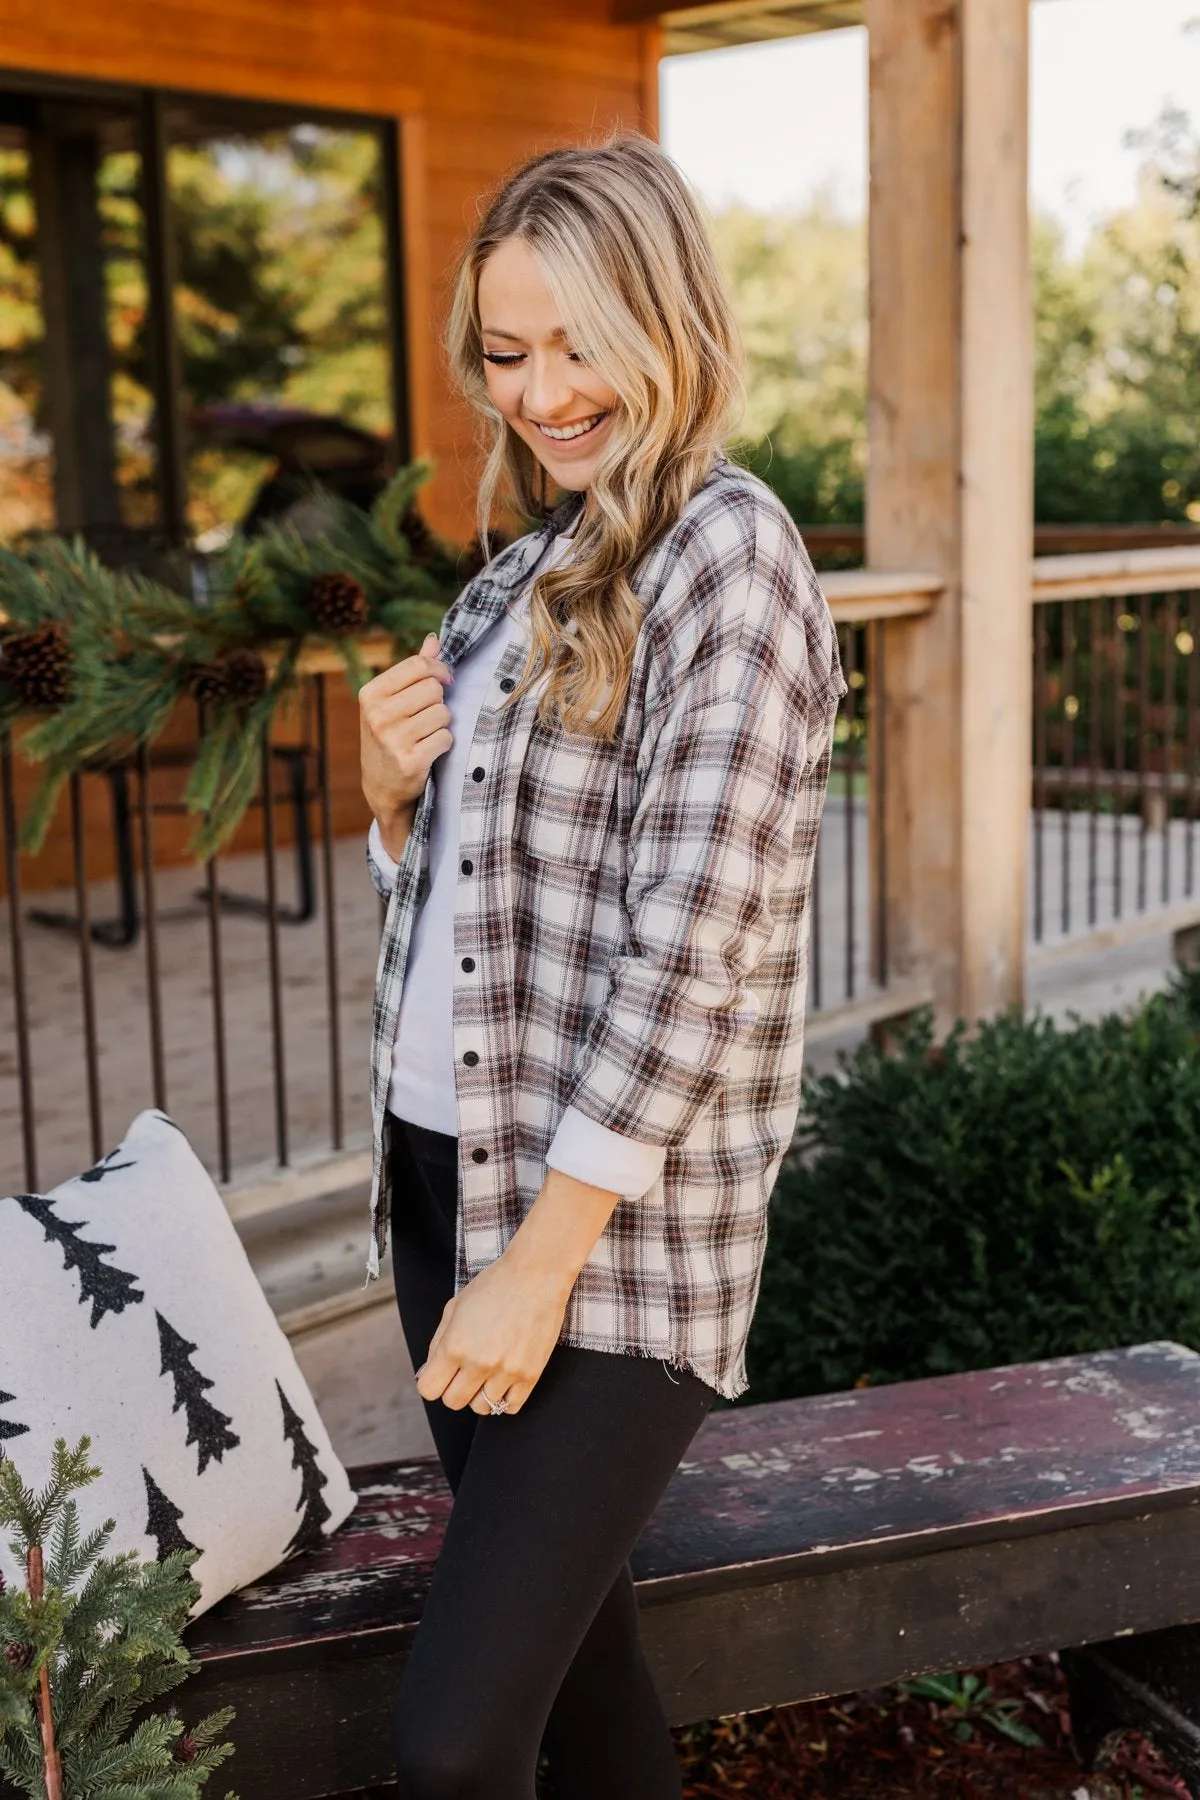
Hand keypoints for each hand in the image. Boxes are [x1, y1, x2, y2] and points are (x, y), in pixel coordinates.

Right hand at [360, 632, 452, 858]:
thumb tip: (435, 640)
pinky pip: (445, 737)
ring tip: (425, 735)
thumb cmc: (390, 735)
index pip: (418, 666)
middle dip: (438, 702)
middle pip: (434, 689)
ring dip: (442, 724)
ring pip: (443, 713)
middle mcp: (377, 715)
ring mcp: (392, 738)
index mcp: (370, 694)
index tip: (445, 681)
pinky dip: (443, 744)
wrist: (381, 786)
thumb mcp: (392, 701)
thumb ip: (414, 670)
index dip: (439, 670)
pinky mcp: (409, 760)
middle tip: (426, 718)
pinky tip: (429, 751)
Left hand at [414, 1168, 623, 1416]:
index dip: (433, 1382)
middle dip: (455, 1388)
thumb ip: (437, 1343)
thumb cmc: (493, 1286)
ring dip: (481, 1393)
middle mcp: (478, 1363)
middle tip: (466, 1370)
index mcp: (454, 1345)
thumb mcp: (454, 1307)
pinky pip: (510, 1407)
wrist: (537, 1274)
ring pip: (482, 1408)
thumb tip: (427, 1374)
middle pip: (454, 1402)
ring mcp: (506, 1371)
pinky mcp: (530, 1375)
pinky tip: (505, 1378)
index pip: (428, 1390)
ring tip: (489, 1370)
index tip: (443, 1372)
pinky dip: (505, 1397)